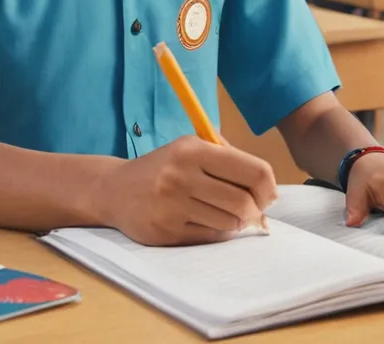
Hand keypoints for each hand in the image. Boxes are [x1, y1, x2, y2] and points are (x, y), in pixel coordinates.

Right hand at [100, 136, 276, 245]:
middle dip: (256, 209)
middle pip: (243, 201)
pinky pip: (211, 236)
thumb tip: (267, 187)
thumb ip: (227, 157)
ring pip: (230, 222)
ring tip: (228, 214)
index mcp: (193, 149)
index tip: (268, 194)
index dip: (268, 186)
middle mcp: (182, 175)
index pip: (252, 170)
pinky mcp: (167, 232)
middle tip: (253, 210)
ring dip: (237, 222)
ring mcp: (173, 206)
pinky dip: (219, 231)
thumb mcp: (190, 146)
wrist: (114, 189)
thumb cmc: (163, 167)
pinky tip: (209, 221)